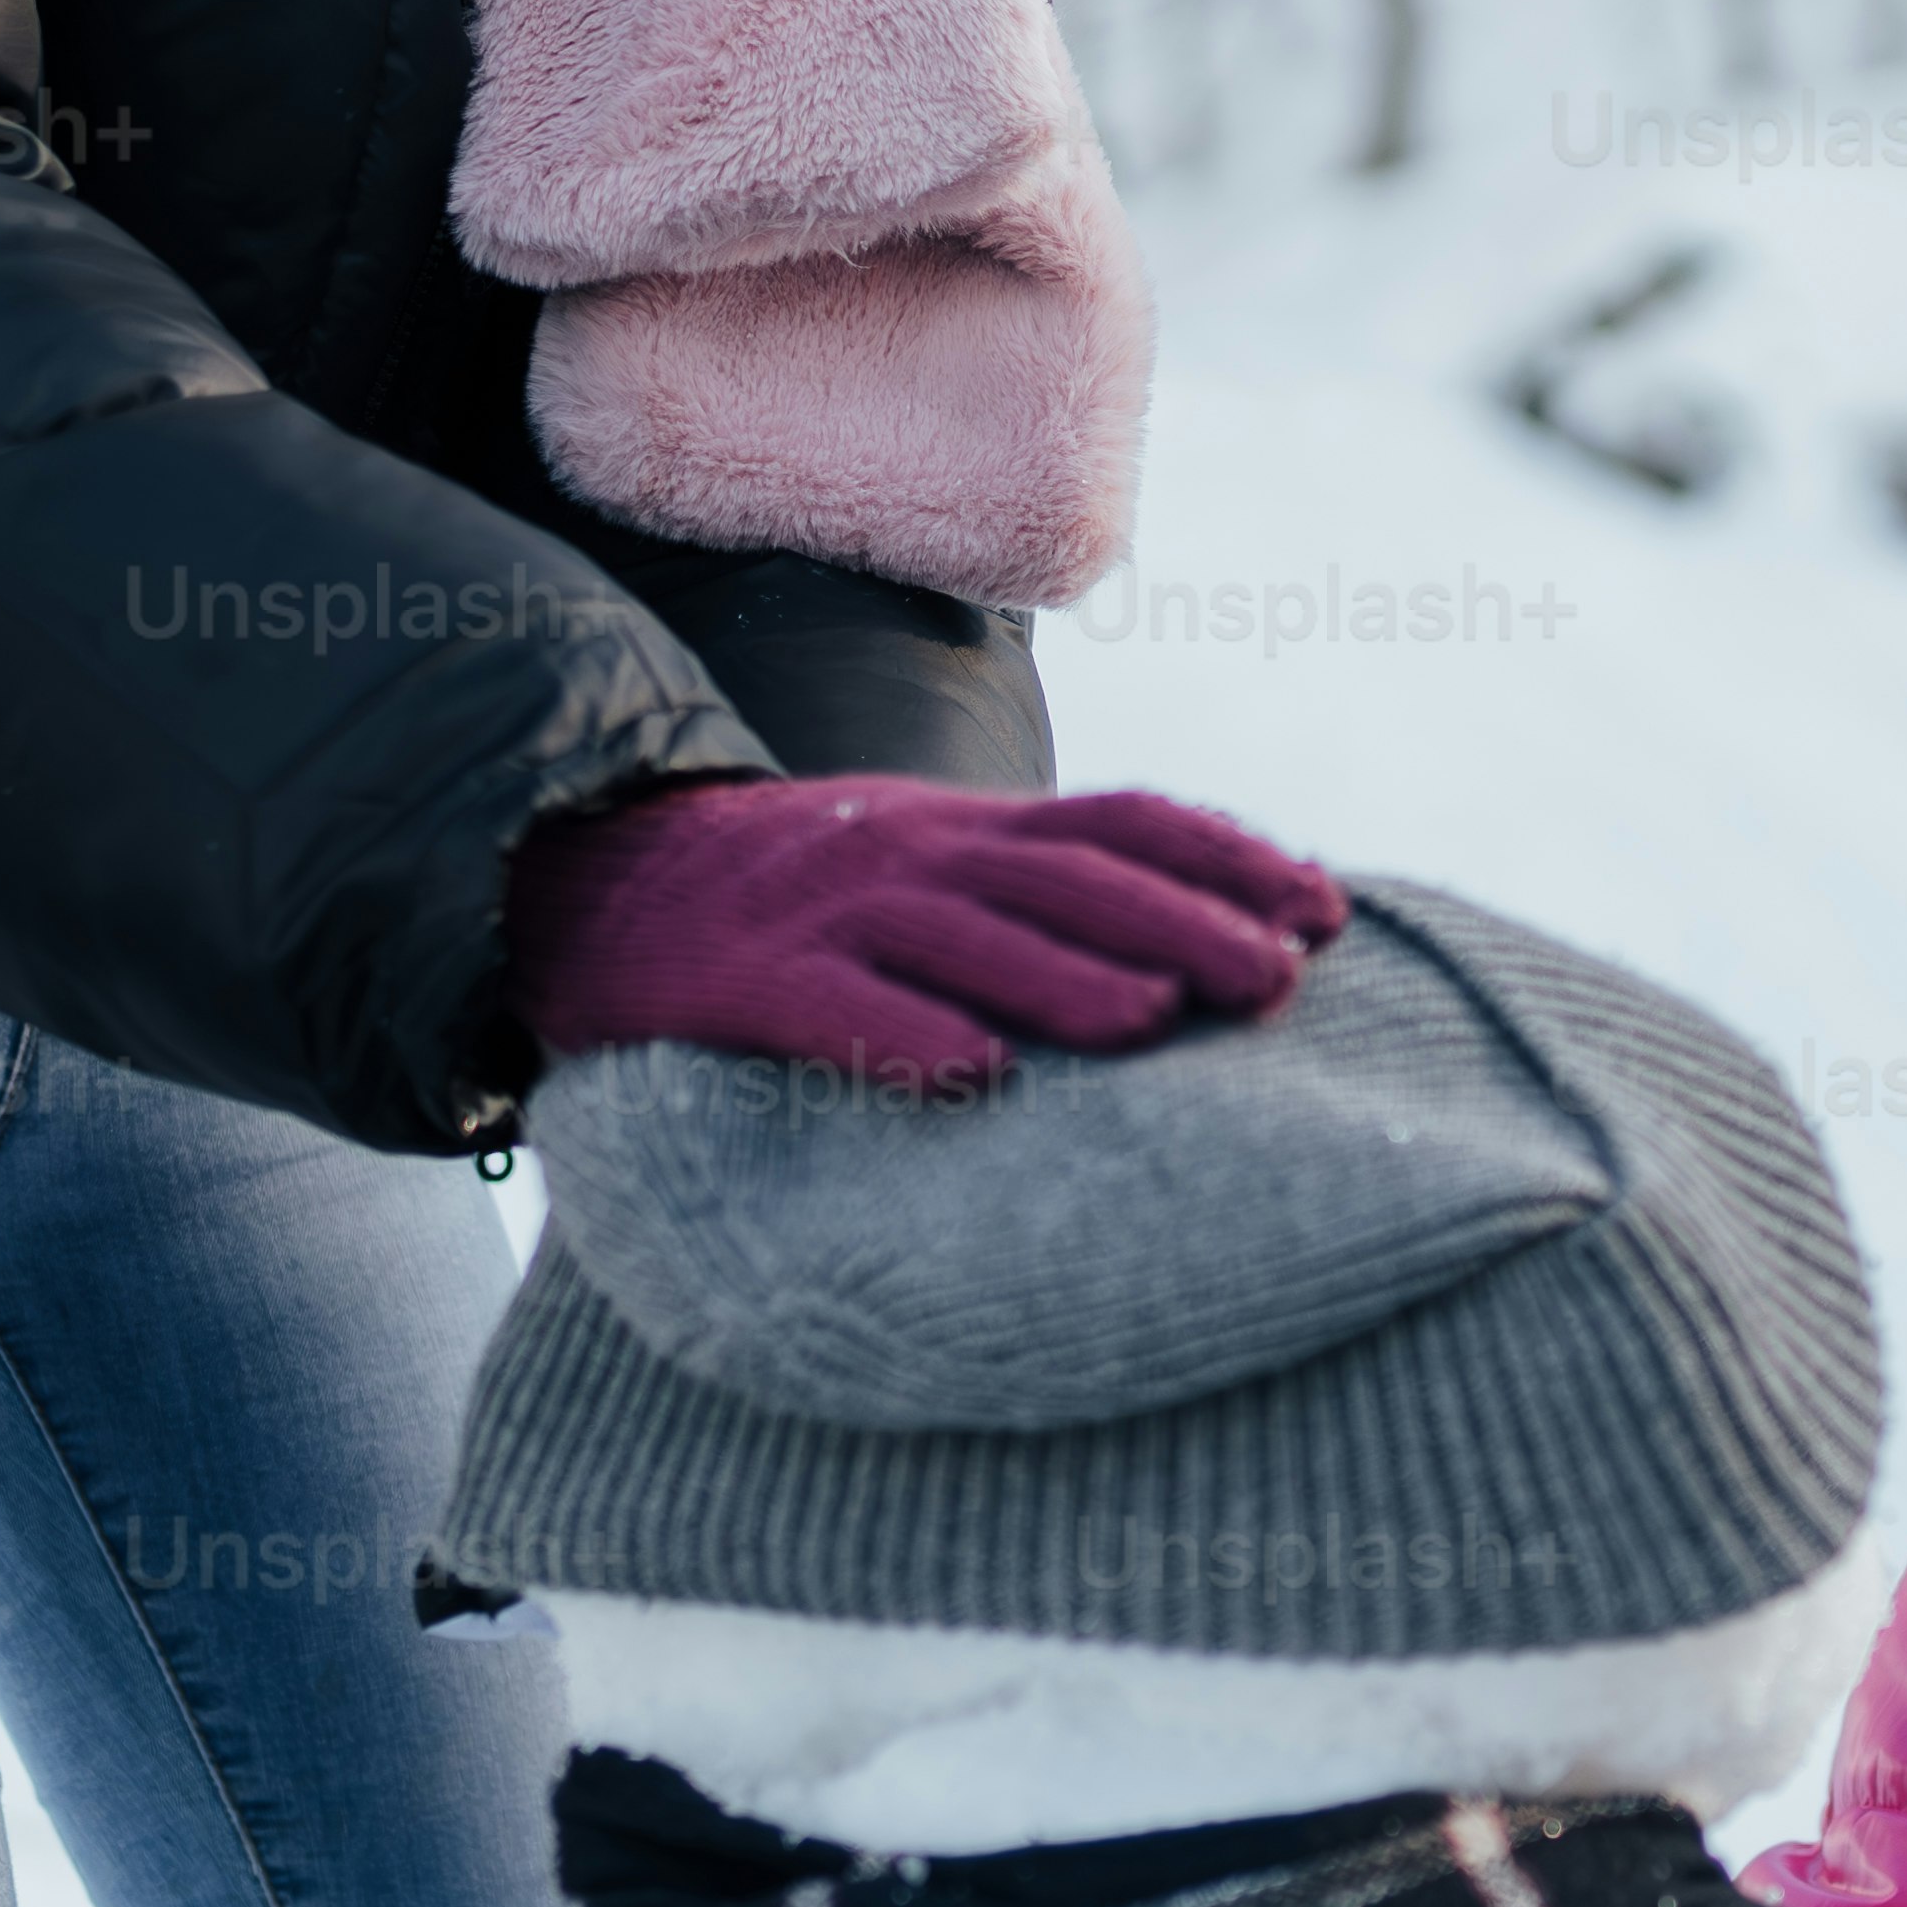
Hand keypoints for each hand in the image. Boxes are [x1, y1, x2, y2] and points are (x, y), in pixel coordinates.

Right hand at [500, 776, 1346, 1095]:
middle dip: (1181, 924)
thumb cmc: (791, 904)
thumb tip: (1200, 953)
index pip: (1122, 825)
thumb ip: (1037, 898)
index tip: (1325, 913)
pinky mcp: (739, 981)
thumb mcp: (923, 868)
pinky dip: (901, 1039)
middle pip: (1066, 879)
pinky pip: (827, 1010)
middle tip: (1275, 982)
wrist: (581, 878)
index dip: (1227, 862)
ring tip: (1151, 1023)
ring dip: (1063, 978)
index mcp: (966, 829)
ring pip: (960, 938)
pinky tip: (970, 1082)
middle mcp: (910, 855)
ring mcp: (823, 912)